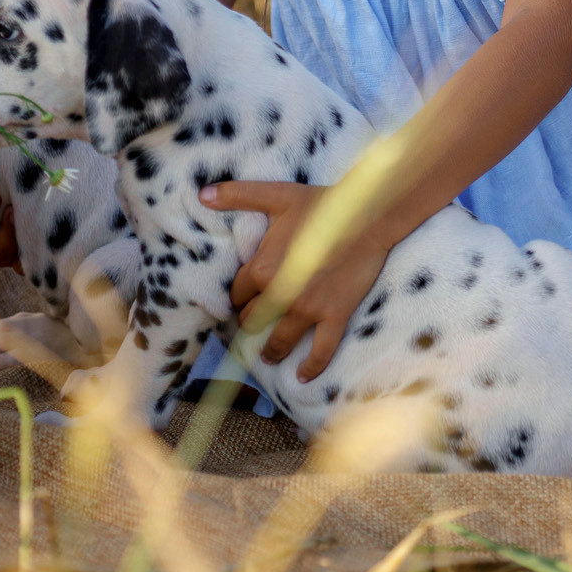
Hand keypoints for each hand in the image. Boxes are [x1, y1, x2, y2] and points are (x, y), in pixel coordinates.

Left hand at [203, 181, 388, 382]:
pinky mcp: (334, 316)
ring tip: (267, 356)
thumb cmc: (321, 203)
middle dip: (250, 323)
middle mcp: (280, 294)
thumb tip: (202, 194)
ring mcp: (308, 309)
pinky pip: (320, 351)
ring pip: (278, 341)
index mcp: (262, 268)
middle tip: (252, 326)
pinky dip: (310, 368)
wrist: (369, 216)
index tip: (241, 300)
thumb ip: (237, 195)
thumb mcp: (277, 195)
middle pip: (253, 320)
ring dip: (270, 351)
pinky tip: (301, 377)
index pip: (237, 294)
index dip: (238, 297)